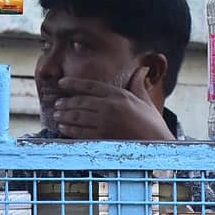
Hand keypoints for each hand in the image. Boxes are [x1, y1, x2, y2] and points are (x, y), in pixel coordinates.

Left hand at [52, 67, 175, 140]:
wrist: (158, 145)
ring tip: (57, 115)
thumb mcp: (145, 100)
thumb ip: (138, 83)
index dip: (73, 84)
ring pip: (78, 117)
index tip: (62, 83)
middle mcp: (110, 107)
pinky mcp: (103, 139)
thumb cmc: (152, 123)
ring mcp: (105, 123)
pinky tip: (63, 129)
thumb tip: (141, 69)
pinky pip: (81, 133)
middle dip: (66, 102)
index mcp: (119, 95)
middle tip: (57, 103)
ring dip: (64, 116)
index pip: (90, 86)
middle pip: (81, 102)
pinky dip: (69, 130)